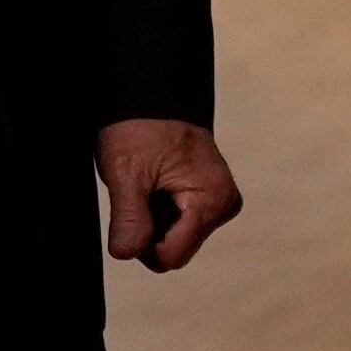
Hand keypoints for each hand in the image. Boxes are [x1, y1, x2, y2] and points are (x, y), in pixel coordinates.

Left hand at [96, 118, 239, 272]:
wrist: (153, 94)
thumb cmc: (141, 127)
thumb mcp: (127, 172)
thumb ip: (129, 217)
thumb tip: (125, 254)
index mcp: (212, 201)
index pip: (172, 256)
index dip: (143, 243)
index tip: (131, 210)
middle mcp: (224, 205)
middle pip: (176, 249)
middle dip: (150, 230)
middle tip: (140, 190)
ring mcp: (220, 202)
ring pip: (177, 238)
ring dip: (155, 219)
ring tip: (148, 183)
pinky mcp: (212, 198)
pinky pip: (182, 223)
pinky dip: (162, 210)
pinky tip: (157, 184)